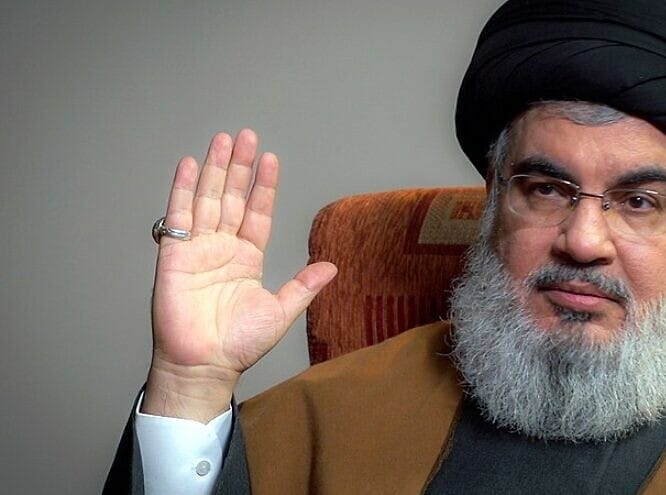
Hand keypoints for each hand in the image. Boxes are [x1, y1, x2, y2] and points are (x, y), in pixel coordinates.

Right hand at [142, 129, 336, 421]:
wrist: (205, 365)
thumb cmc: (239, 344)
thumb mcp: (281, 311)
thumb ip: (303, 286)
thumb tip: (332, 267)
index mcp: (247, 258)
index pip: (257, 212)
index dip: (264, 186)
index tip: (271, 159)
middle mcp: (223, 248)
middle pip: (232, 197)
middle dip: (240, 167)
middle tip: (247, 135)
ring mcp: (198, 249)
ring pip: (208, 199)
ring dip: (215, 169)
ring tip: (223, 140)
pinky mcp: (174, 256)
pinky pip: (179, 217)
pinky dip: (183, 190)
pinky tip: (191, 165)